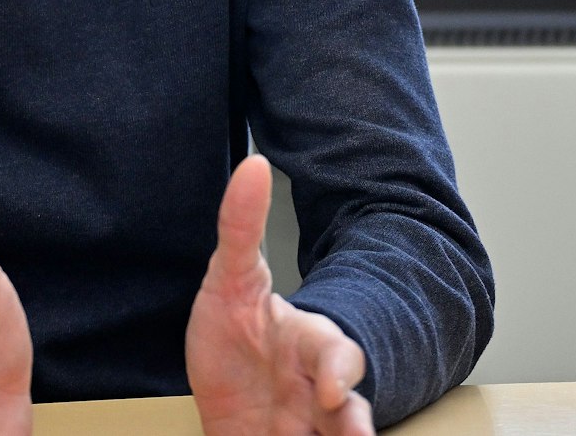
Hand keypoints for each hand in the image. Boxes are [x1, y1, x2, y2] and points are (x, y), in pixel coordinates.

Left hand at [185, 155, 372, 435]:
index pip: (337, 354)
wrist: (219, 397)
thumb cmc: (233, 338)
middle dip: (356, 425)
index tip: (333, 388)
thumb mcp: (229, 281)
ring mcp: (308, 428)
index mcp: (310, 347)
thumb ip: (241, 227)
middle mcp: (317, 393)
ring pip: (345, 435)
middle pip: (352, 411)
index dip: (340, 369)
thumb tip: (253, 167)